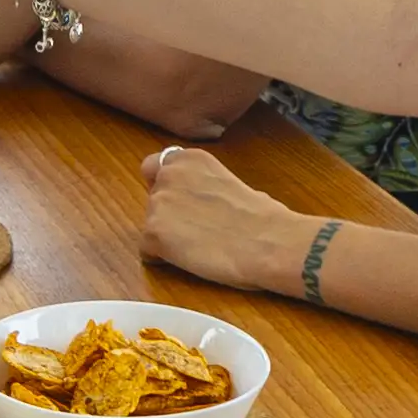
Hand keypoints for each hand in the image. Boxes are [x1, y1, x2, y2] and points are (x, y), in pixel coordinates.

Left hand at [141, 146, 308, 292]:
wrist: (270, 242)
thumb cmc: (263, 219)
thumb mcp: (230, 182)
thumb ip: (204, 185)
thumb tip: (201, 200)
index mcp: (189, 158)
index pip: (155, 168)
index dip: (168, 189)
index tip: (182, 204)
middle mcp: (168, 173)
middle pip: (152, 198)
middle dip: (167, 214)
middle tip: (195, 230)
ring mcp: (157, 203)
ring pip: (150, 225)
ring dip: (166, 237)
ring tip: (198, 247)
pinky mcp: (153, 233)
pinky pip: (147, 251)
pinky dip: (163, 259)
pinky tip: (191, 260)